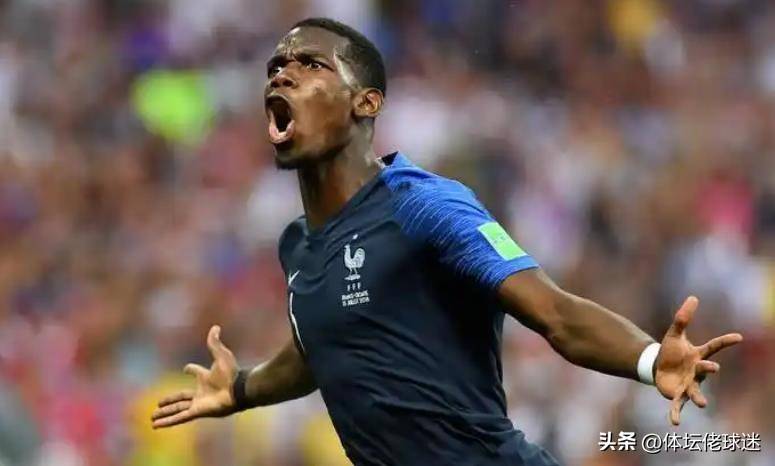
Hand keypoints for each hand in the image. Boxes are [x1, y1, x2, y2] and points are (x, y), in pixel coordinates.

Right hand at [151, 325, 238, 428]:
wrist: (238, 389)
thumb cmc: (232, 373)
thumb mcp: (221, 355)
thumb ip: (215, 343)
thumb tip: (216, 327)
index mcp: (206, 377)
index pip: (196, 372)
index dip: (191, 369)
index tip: (186, 368)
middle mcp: (201, 391)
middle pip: (181, 397)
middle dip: (170, 400)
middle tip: (158, 403)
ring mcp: (198, 403)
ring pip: (177, 409)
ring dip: (165, 414)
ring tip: (152, 418)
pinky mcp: (197, 412)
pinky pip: (179, 417)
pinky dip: (168, 421)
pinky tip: (156, 425)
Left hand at [654, 296, 742, 425]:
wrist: (658, 367)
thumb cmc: (670, 351)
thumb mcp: (674, 333)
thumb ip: (683, 318)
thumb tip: (693, 297)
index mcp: (698, 355)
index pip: (713, 346)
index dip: (725, 341)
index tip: (738, 336)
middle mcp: (696, 371)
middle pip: (704, 369)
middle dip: (708, 369)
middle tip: (713, 367)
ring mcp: (688, 384)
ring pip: (695, 391)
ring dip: (698, 397)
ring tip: (702, 403)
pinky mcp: (677, 395)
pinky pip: (677, 406)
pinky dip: (676, 414)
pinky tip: (674, 423)